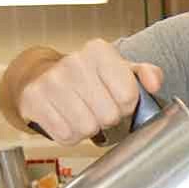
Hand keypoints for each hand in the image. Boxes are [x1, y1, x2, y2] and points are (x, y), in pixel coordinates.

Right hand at [19, 38, 162, 145]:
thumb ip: (146, 74)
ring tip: (82, 113)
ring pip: (87, 128)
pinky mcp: (34, 100)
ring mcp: (51, 81)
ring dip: (88, 128)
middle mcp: (74, 62)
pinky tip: (66, 118)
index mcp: (99, 52)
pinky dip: (69, 134)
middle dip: (107, 118)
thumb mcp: (121, 70)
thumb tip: (154, 83)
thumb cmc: (89, 77)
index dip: (125, 105)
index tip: (115, 98)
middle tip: (97, 107)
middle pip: (108, 115)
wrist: (44, 76)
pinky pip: (66, 135)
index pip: (128, 95)